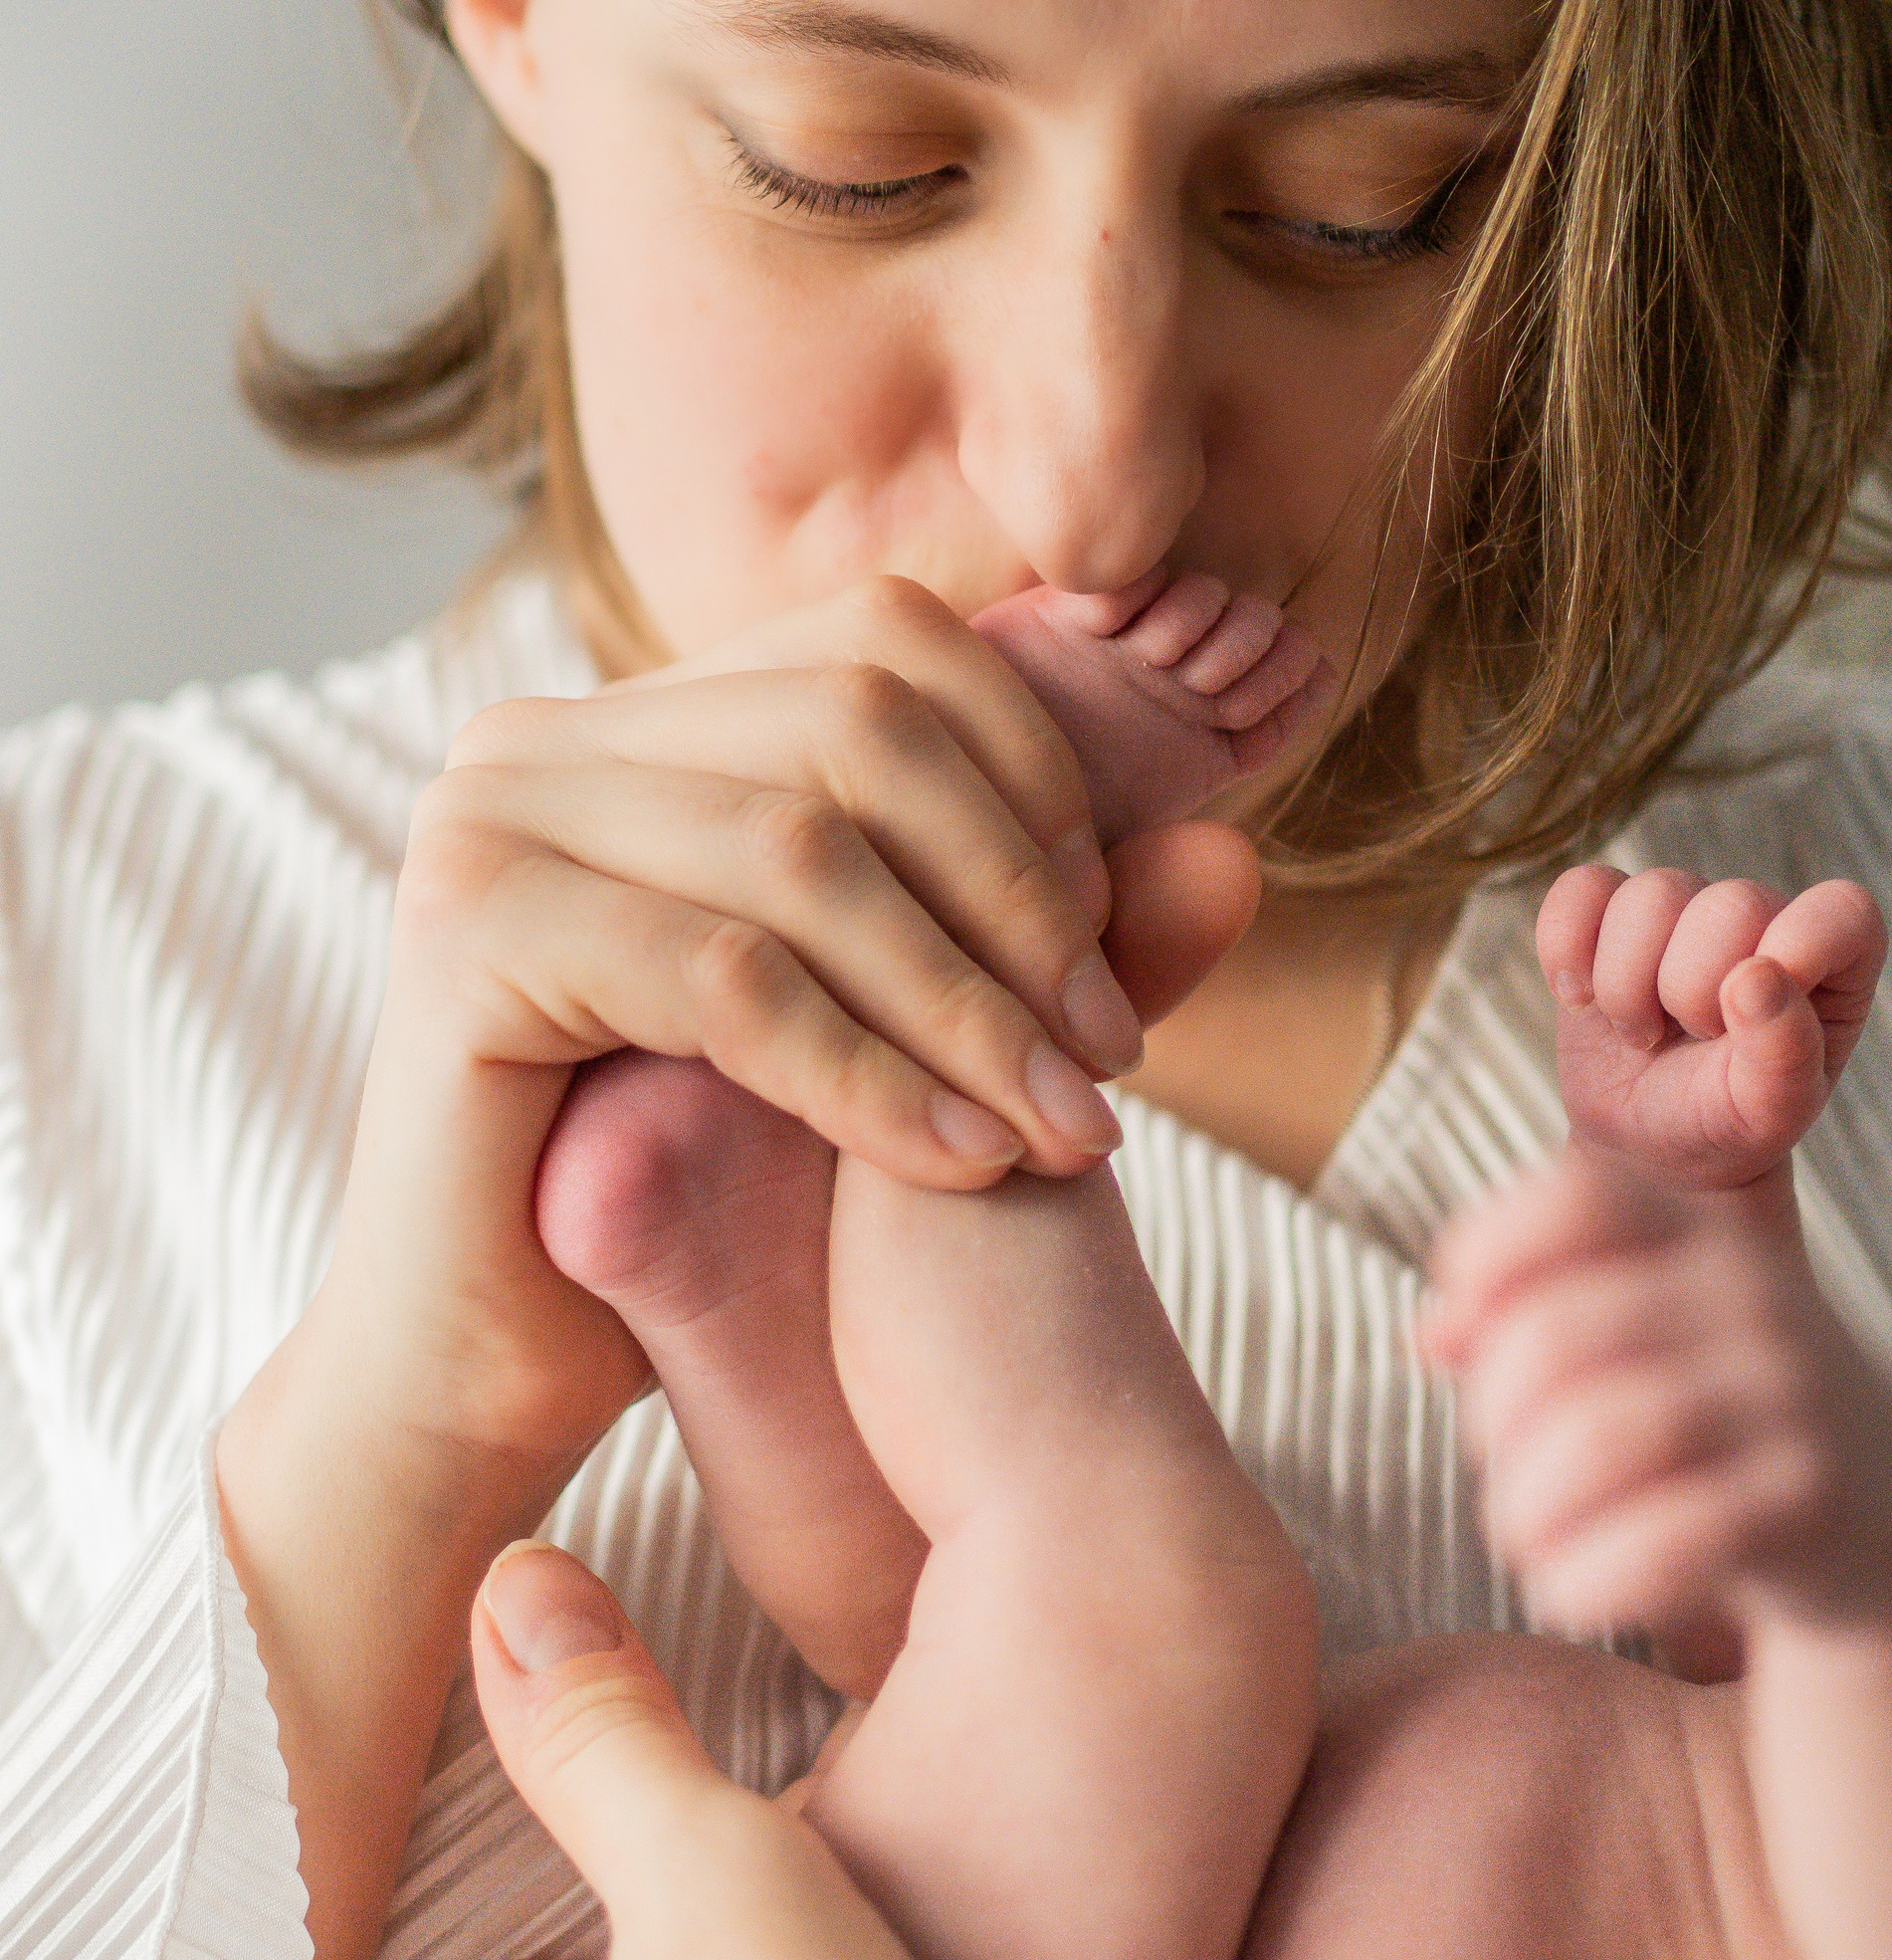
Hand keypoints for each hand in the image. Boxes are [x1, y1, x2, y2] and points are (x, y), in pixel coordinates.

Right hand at [211, 574, 1169, 1958]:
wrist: (499, 1356)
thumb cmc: (707, 1192)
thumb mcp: (901, 1035)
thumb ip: (1048, 949)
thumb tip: (1232, 855)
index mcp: (655, 717)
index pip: (893, 643)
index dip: (1037, 776)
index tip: (1108, 947)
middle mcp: (555, 731)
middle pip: (862, 722)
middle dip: (1022, 892)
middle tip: (1109, 1053)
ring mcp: (493, 816)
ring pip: (806, 851)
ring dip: (970, 1003)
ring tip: (1064, 1131)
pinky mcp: (466, 935)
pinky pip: (728, 979)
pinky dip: (870, 1074)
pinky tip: (961, 1164)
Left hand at [1423, 1148, 1891, 1646]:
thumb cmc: (1721, 1413)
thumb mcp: (1645, 1333)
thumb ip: (1529, 1312)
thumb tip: (1433, 1331)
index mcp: (1696, 1233)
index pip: (1572, 1195)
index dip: (1485, 1253)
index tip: (1467, 1337)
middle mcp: (1750, 1295)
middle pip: (1547, 1341)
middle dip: (1491, 1431)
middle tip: (1504, 1481)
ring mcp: (1788, 1395)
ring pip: (1591, 1445)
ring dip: (1522, 1515)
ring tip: (1526, 1542)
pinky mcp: (1809, 1502)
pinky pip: (1657, 1544)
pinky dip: (1582, 1580)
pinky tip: (1573, 1592)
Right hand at [1536, 868, 1884, 1191]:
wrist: (1651, 1145)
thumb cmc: (1728, 1123)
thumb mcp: (1771, 1110)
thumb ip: (1784, 1050)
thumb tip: (1757, 973)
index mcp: (1832, 959)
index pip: (1842, 911)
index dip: (1800, 948)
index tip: (1752, 1013)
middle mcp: (1763, 919)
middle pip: (1729, 903)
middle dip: (1694, 990)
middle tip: (1694, 1041)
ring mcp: (1683, 909)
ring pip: (1649, 894)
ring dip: (1627, 985)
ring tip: (1641, 1034)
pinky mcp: (1611, 913)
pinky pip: (1579, 889)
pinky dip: (1566, 947)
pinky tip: (1581, 999)